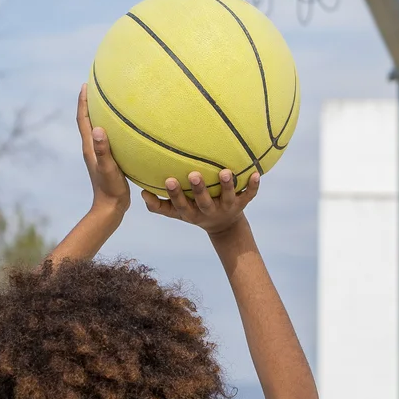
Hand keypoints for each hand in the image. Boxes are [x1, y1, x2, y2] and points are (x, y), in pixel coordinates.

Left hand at [77, 86, 130, 218]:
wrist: (110, 208)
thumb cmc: (110, 189)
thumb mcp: (108, 168)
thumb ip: (103, 150)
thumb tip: (98, 129)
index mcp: (89, 147)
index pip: (83, 120)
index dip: (82, 102)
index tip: (84, 86)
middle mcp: (92, 148)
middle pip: (87, 121)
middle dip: (90, 103)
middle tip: (95, 87)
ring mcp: (99, 154)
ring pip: (96, 129)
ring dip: (98, 114)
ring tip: (108, 102)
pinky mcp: (108, 160)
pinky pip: (107, 138)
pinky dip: (111, 127)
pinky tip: (123, 128)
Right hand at [143, 167, 259, 232]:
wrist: (223, 226)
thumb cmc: (194, 211)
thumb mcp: (177, 212)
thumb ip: (159, 205)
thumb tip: (142, 193)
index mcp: (192, 213)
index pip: (181, 205)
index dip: (175, 194)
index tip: (169, 179)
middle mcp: (209, 211)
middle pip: (203, 202)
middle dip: (199, 190)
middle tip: (194, 175)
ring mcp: (226, 207)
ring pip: (227, 198)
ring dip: (227, 186)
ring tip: (226, 172)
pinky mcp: (242, 204)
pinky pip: (249, 195)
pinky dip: (253, 186)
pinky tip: (256, 173)